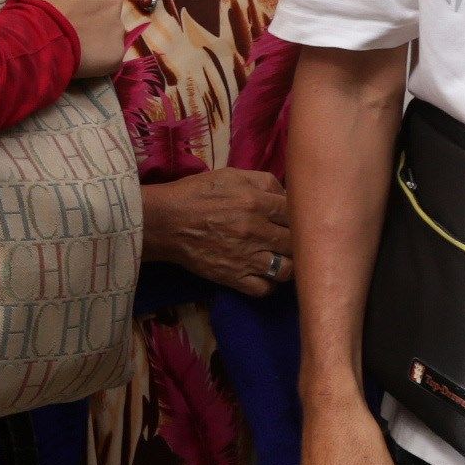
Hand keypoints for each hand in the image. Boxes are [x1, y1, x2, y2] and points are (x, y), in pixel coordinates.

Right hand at [8, 0, 123, 82]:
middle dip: (91, 14)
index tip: (62, 6)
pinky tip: (81, 57)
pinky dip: (99, 56)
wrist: (33, 43)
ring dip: (96, 35)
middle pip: (104, 6)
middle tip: (68, 26)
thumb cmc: (33, 5)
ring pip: (109, 30)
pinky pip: (110, 53)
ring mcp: (117, 28)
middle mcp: (113, 0)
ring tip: (74, 44)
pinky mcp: (116, 54)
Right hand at [143, 167, 294, 294]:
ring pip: (287, 270)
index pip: (296, 213)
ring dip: (288, 265)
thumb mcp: (230, 175)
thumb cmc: (196, 194)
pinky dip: (268, 284)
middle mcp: (257, 231)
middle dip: (297, 241)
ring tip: (281, 259)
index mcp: (257, 202)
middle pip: (296, 243)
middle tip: (289, 239)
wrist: (164, 222)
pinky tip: (264, 275)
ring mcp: (247, 257)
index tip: (294, 219)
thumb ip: (264, 181)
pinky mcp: (234, 277)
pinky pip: (264, 289)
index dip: (299, 216)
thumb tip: (287, 194)